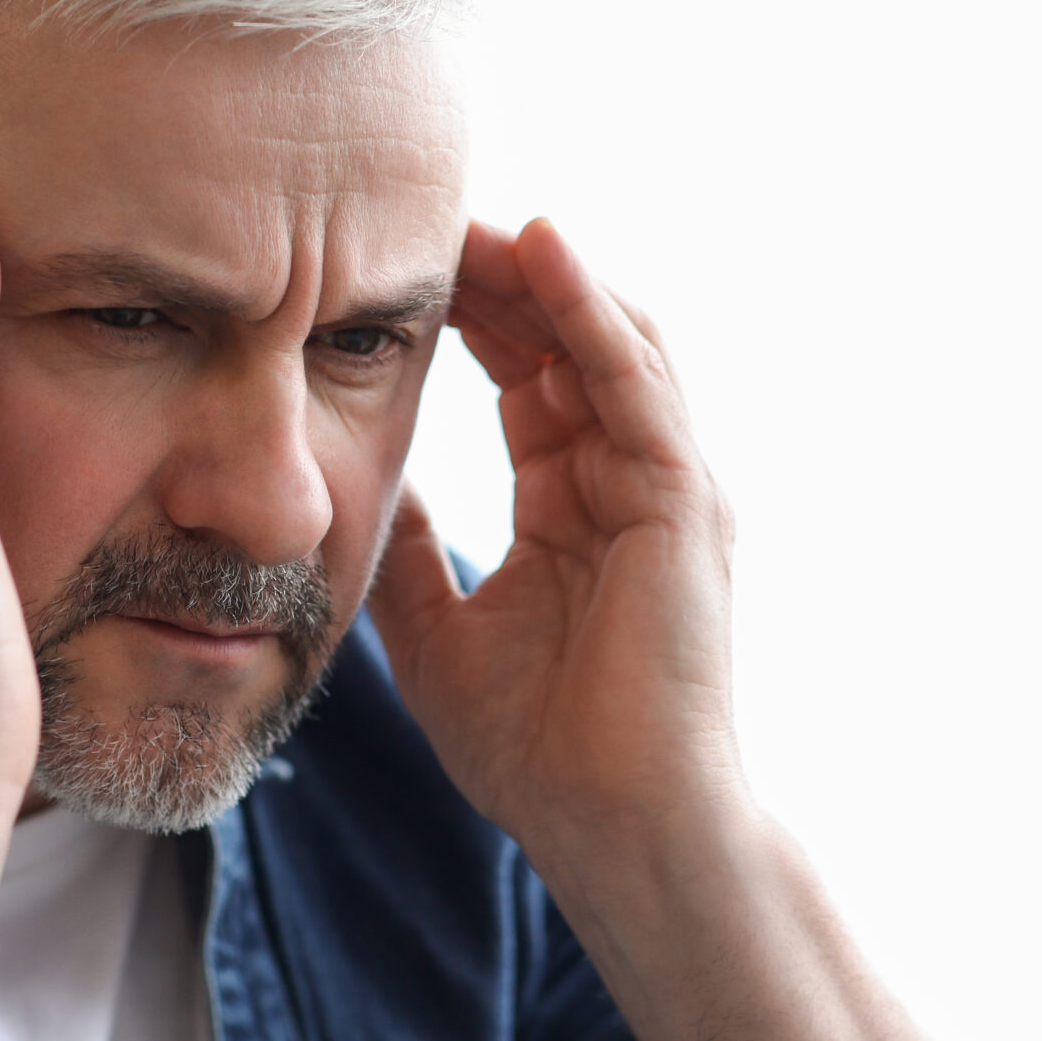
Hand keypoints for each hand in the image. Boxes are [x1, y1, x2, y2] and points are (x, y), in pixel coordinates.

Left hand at [370, 216, 749, 890]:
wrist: (616, 830)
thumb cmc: (541, 754)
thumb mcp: (437, 633)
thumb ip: (409, 551)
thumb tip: (358, 478)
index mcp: (576, 504)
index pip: (524, 376)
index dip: (470, 315)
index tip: (394, 265)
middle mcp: (630, 480)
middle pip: (565, 339)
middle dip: (501, 273)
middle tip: (424, 211)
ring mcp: (666, 485)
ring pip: (606, 339)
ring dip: (541, 271)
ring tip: (472, 210)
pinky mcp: (684, 499)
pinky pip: (635, 380)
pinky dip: (590, 308)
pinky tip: (539, 249)